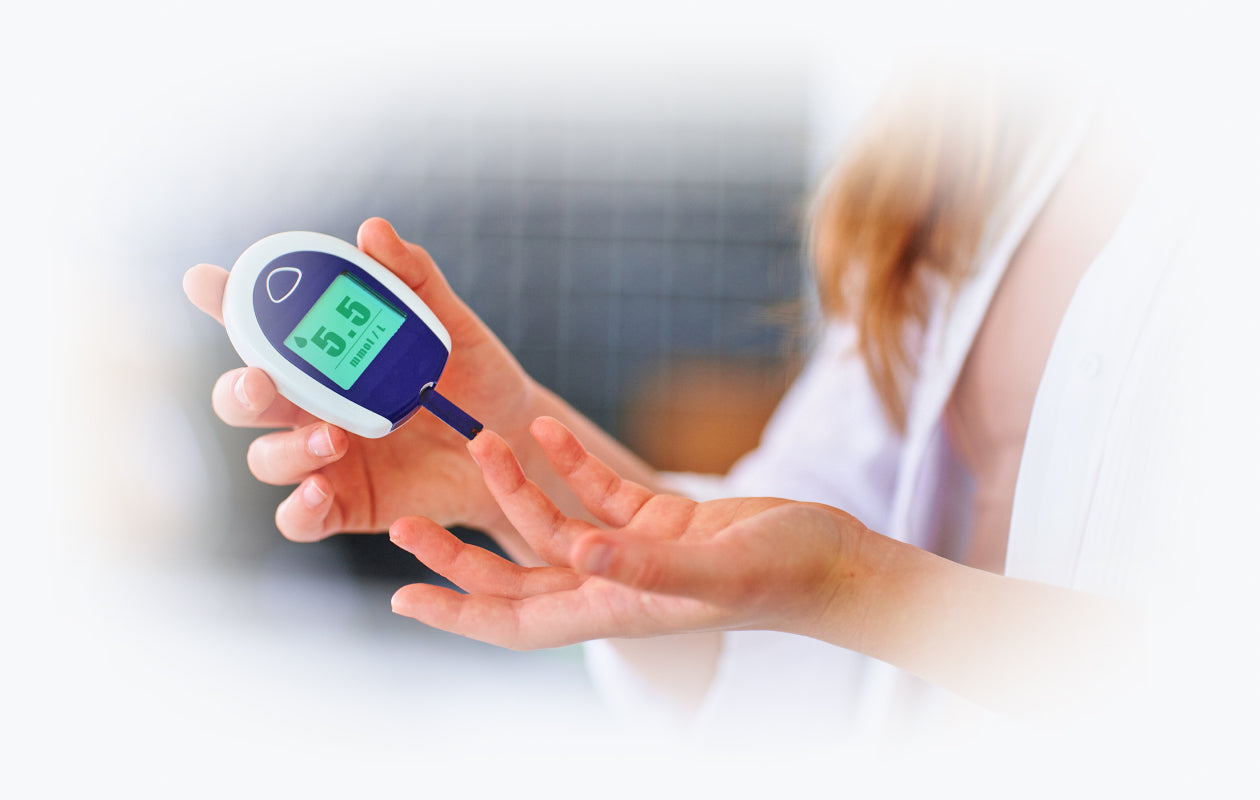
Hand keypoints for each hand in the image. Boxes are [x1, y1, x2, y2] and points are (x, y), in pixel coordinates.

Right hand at [184, 218, 537, 556]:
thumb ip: (414, 279)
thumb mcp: (451, 325)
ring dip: (285, 448)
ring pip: (265, 458)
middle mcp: (309, 407)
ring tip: (333, 437)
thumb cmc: (475, 377)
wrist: (514, 441)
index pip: (260, 328)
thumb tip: (373, 231)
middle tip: (263, 379)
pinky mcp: (345, 504)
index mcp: (323, 357)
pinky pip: (298, 517)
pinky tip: (320, 490)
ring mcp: (322, 458)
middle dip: (239, 388)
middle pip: (243, 399)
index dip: (225, 304)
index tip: (205, 282)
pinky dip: (299, 508)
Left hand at [389, 417, 871, 649]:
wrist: (833, 559)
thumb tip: (580, 555)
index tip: (402, 598)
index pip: (516, 622)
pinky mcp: (659, 518)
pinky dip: (570, 462)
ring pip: (553, 524)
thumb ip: (646, 565)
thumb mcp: (713, 567)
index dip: (457, 614)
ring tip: (479, 442)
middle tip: (404, 526)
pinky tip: (546, 427)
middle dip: (460, 556)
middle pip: (517, 577)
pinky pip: (599, 490)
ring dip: (514, 488)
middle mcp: (614, 584)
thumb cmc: (783, 574)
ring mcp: (634, 551)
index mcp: (615, 608)